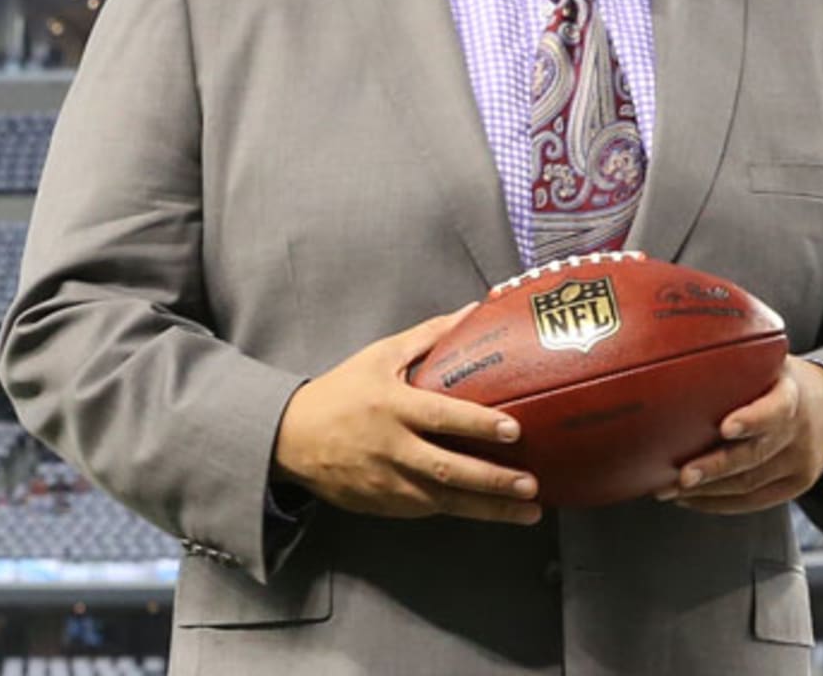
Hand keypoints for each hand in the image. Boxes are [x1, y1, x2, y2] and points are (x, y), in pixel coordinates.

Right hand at [271, 304, 541, 524]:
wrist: (290, 438)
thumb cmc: (344, 390)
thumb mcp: (382, 355)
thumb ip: (430, 335)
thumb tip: (474, 310)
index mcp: (392, 407)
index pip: (442, 417)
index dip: (478, 424)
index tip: (514, 430)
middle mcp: (391, 448)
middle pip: (448, 469)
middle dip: (493, 481)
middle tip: (532, 485)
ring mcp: (387, 484)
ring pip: (444, 501)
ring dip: (488, 508)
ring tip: (529, 510)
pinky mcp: (383, 506)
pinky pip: (428, 510)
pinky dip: (461, 511)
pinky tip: (493, 511)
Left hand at [655, 357, 822, 514]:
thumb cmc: (779, 379)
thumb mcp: (769, 360)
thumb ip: (738, 357)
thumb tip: (680, 337)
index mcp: (791, 393)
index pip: (776, 408)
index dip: (752, 419)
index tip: (724, 427)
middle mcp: (798, 431)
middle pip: (756, 455)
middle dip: (715, 468)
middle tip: (681, 475)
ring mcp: (799, 462)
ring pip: (750, 484)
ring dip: (705, 490)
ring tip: (668, 488)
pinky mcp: (794, 486)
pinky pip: (753, 500)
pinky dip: (717, 502)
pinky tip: (689, 498)